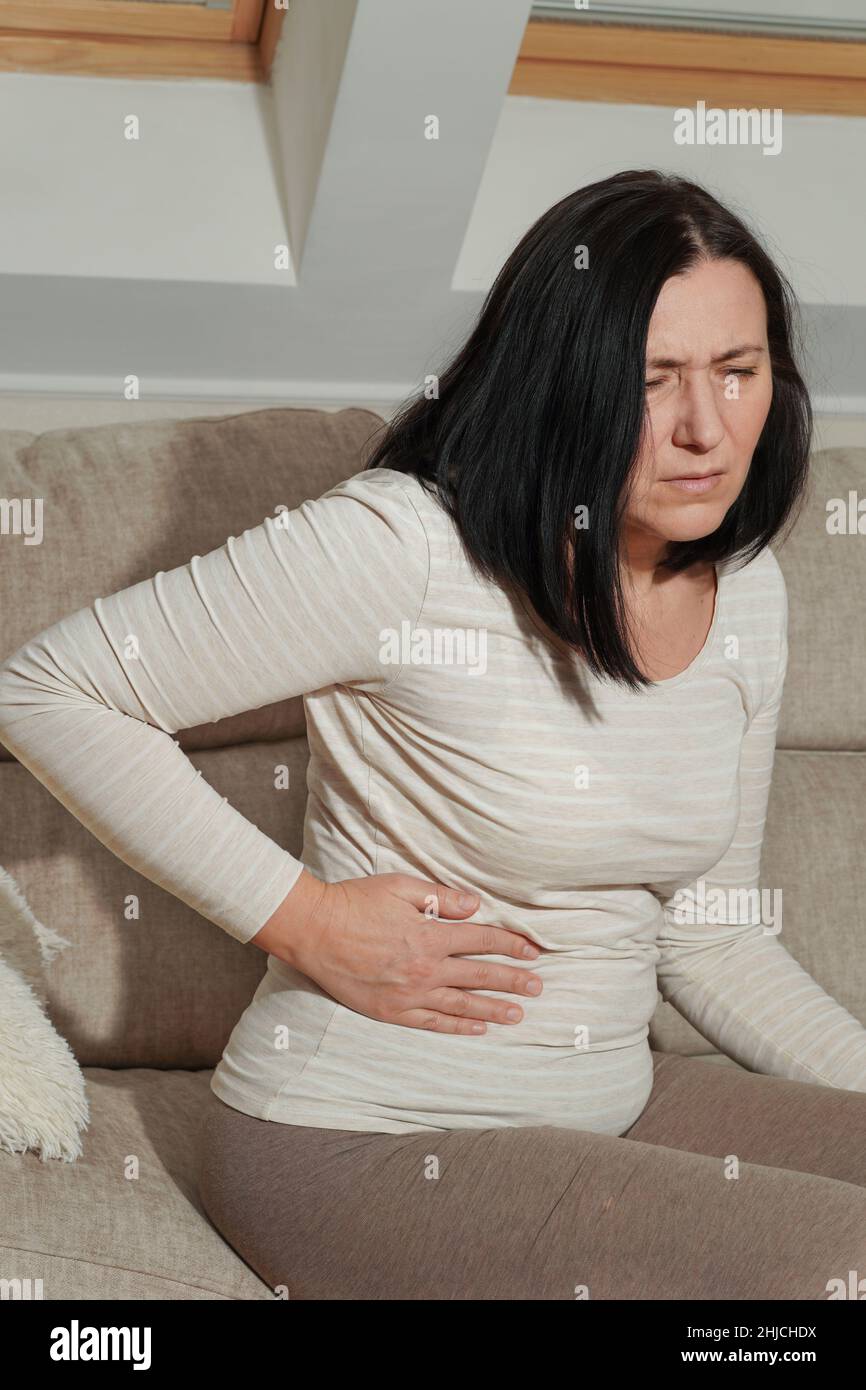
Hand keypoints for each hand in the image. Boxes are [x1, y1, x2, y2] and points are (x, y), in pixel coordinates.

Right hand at [251, 868, 543, 1034]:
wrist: (313, 930)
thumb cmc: (354, 902)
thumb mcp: (400, 887)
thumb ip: (441, 897)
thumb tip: (476, 905)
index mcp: (430, 935)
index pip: (482, 941)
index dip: (511, 945)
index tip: (534, 952)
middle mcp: (425, 968)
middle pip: (479, 976)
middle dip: (513, 981)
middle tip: (538, 987)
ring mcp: (409, 994)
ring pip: (462, 1004)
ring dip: (493, 1009)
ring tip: (518, 1014)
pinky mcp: (391, 1011)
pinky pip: (432, 1022)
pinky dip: (457, 1026)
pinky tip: (477, 1029)